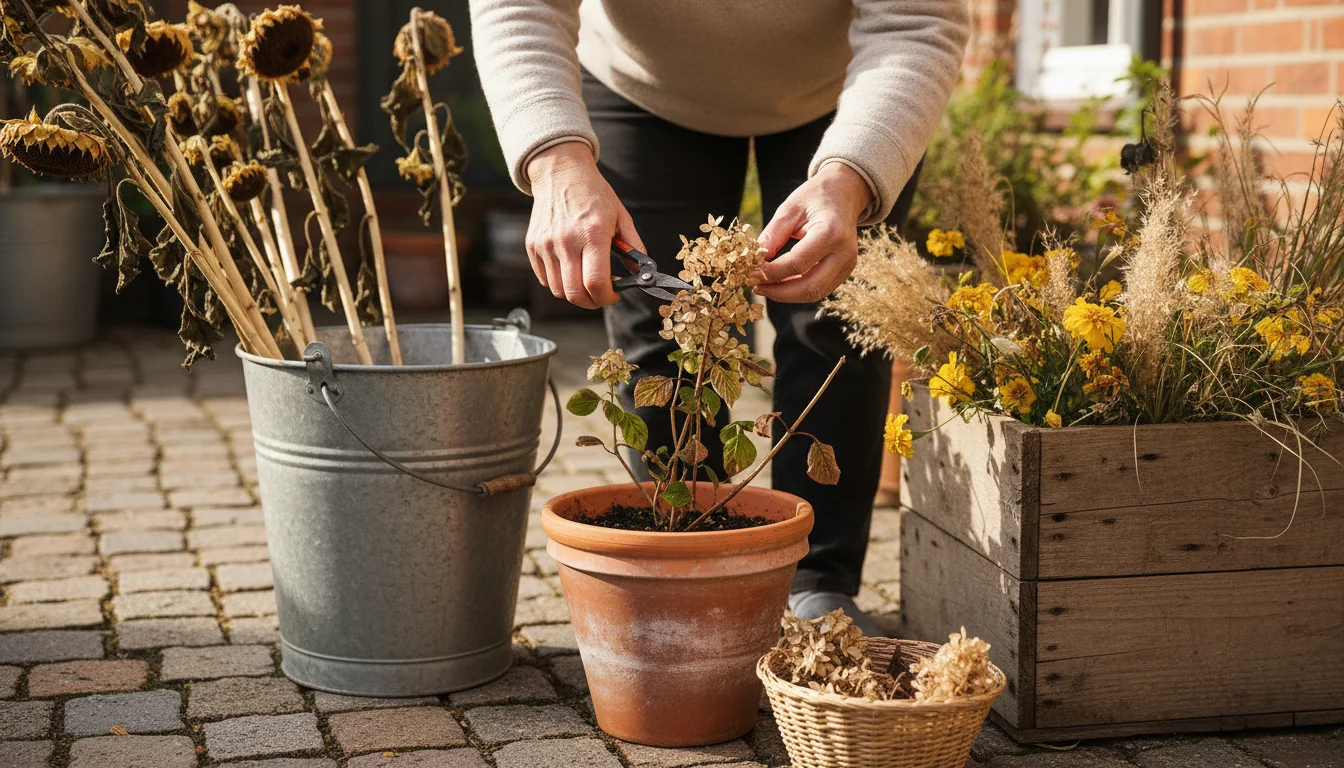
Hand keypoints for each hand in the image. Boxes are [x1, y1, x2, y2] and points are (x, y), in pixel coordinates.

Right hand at [525, 142, 645, 308]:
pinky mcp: (532, 246)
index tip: (615, 294)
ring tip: (586, 280)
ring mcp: (545, 245)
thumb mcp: (621, 216)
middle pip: (575, 294)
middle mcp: (565, 241)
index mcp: (592, 233)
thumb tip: (640, 274)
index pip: (596, 283)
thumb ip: (634, 247)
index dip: (608, 298)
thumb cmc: (593, 193)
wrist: (560, 172)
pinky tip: (571, 269)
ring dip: (575, 293)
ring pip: (558, 291)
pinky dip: (559, 282)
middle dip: (592, 302)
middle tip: (602, 294)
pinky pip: (545, 279)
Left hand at [753, 162, 873, 303]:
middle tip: (756, 286)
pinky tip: (781, 282)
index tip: (749, 273)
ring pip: (815, 293)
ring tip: (765, 286)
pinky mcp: (845, 271)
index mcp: (830, 232)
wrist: (844, 193)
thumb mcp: (789, 209)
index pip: (797, 264)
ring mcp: (848, 264)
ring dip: (787, 294)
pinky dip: (798, 290)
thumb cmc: (815, 197)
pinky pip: (820, 288)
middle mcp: (844, 253)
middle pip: (809, 287)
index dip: (771, 273)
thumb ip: (772, 236)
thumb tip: (753, 261)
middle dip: (779, 292)